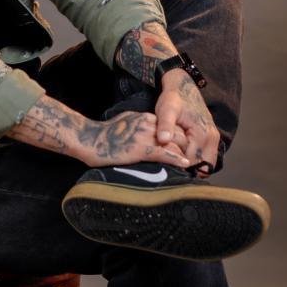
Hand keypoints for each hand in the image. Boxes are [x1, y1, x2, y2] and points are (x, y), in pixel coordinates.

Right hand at [77, 111, 191, 168]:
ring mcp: (146, 136)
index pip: (173, 127)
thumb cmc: (104, 134)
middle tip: (197, 160)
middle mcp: (149, 124)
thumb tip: (148, 130)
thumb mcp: (125, 122)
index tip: (189, 148)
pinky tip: (185, 165)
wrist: (89, 139)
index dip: (182, 138)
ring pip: (174, 144)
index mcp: (146, 118)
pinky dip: (177, 160)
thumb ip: (139, 124)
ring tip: (195, 167)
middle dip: (188, 148)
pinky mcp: (141, 149)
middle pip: (178, 135)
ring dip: (186, 156)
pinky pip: (164, 153)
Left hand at [155, 70, 219, 174]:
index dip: (178, 166)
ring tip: (175, 158)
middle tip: (169, 163)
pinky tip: (181, 154)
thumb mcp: (166, 109)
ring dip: (192, 165)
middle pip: (202, 167)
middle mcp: (212, 138)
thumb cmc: (173, 98)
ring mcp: (214, 139)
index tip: (165, 163)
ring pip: (205, 164)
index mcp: (203, 134)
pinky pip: (206, 157)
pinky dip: (195, 159)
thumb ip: (165, 124)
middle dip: (186, 169)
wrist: (183, 87)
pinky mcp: (211, 138)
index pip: (193, 163)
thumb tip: (164, 139)